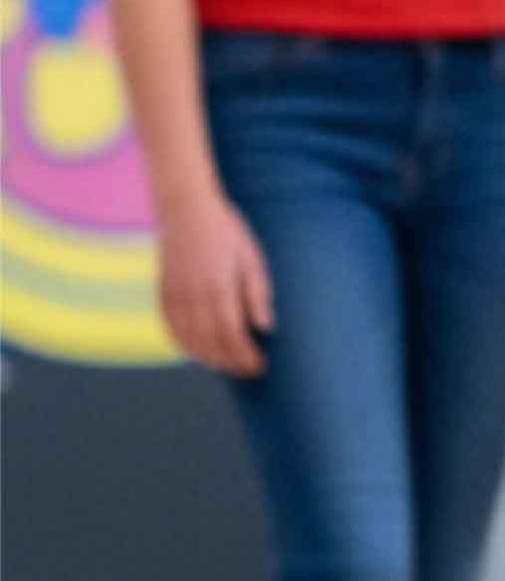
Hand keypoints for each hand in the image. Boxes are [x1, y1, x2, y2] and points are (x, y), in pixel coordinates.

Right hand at [157, 191, 275, 377]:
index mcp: (218, 288)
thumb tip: (265, 328)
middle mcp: (192, 295)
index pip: (232, 335)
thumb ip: (257, 294)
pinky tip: (198, 353)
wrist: (186, 209)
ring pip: (189, 339)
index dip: (246, 356)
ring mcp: (174, 294)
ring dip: (209, 359)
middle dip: (232, 362)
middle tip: (250, 372)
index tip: (261, 366)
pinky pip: (170, 326)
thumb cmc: (227, 233)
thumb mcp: (252, 259)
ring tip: (229, 367)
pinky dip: (184, 344)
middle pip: (210, 342)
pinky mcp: (163, 290)